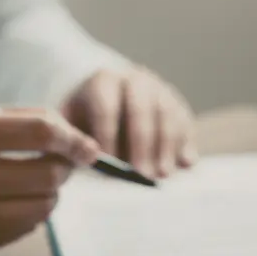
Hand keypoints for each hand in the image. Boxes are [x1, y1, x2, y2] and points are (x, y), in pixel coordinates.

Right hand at [0, 110, 98, 255]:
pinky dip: (30, 214)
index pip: (36, 132)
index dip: (71, 137)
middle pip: (46, 174)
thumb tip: (64, 133)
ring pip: (41, 207)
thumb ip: (5, 123)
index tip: (86, 144)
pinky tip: (16, 201)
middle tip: (63, 160)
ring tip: (39, 179)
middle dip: (65, 165)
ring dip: (51, 192)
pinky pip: (22, 231)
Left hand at [62, 66, 196, 178]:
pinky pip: (185, 123)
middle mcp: (136, 81)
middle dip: (141, 144)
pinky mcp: (178, 106)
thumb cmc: (85, 119)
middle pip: (141, 110)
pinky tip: (186, 164)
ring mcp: (160, 91)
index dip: (107, 135)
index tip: (109, 163)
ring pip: (167, 115)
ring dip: (166, 147)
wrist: (107, 101)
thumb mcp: (70, 122)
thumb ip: (72, 139)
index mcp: (104, 81)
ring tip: (163, 174)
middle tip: (142, 174)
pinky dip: (186, 144)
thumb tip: (88, 158)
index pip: (106, 107)